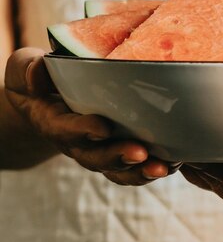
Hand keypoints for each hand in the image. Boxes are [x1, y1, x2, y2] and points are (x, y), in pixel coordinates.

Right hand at [5, 48, 171, 184]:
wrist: (45, 100)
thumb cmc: (39, 80)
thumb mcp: (26, 70)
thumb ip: (29, 71)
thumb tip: (38, 71)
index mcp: (54, 123)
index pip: (66, 131)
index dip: (83, 131)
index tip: (102, 128)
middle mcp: (77, 143)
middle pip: (96, 158)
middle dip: (119, 157)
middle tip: (140, 154)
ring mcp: (98, 151)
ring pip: (118, 170)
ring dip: (141, 171)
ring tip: (164, 167)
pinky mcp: (117, 150)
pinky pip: (134, 166)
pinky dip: (153, 167)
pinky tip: (177, 162)